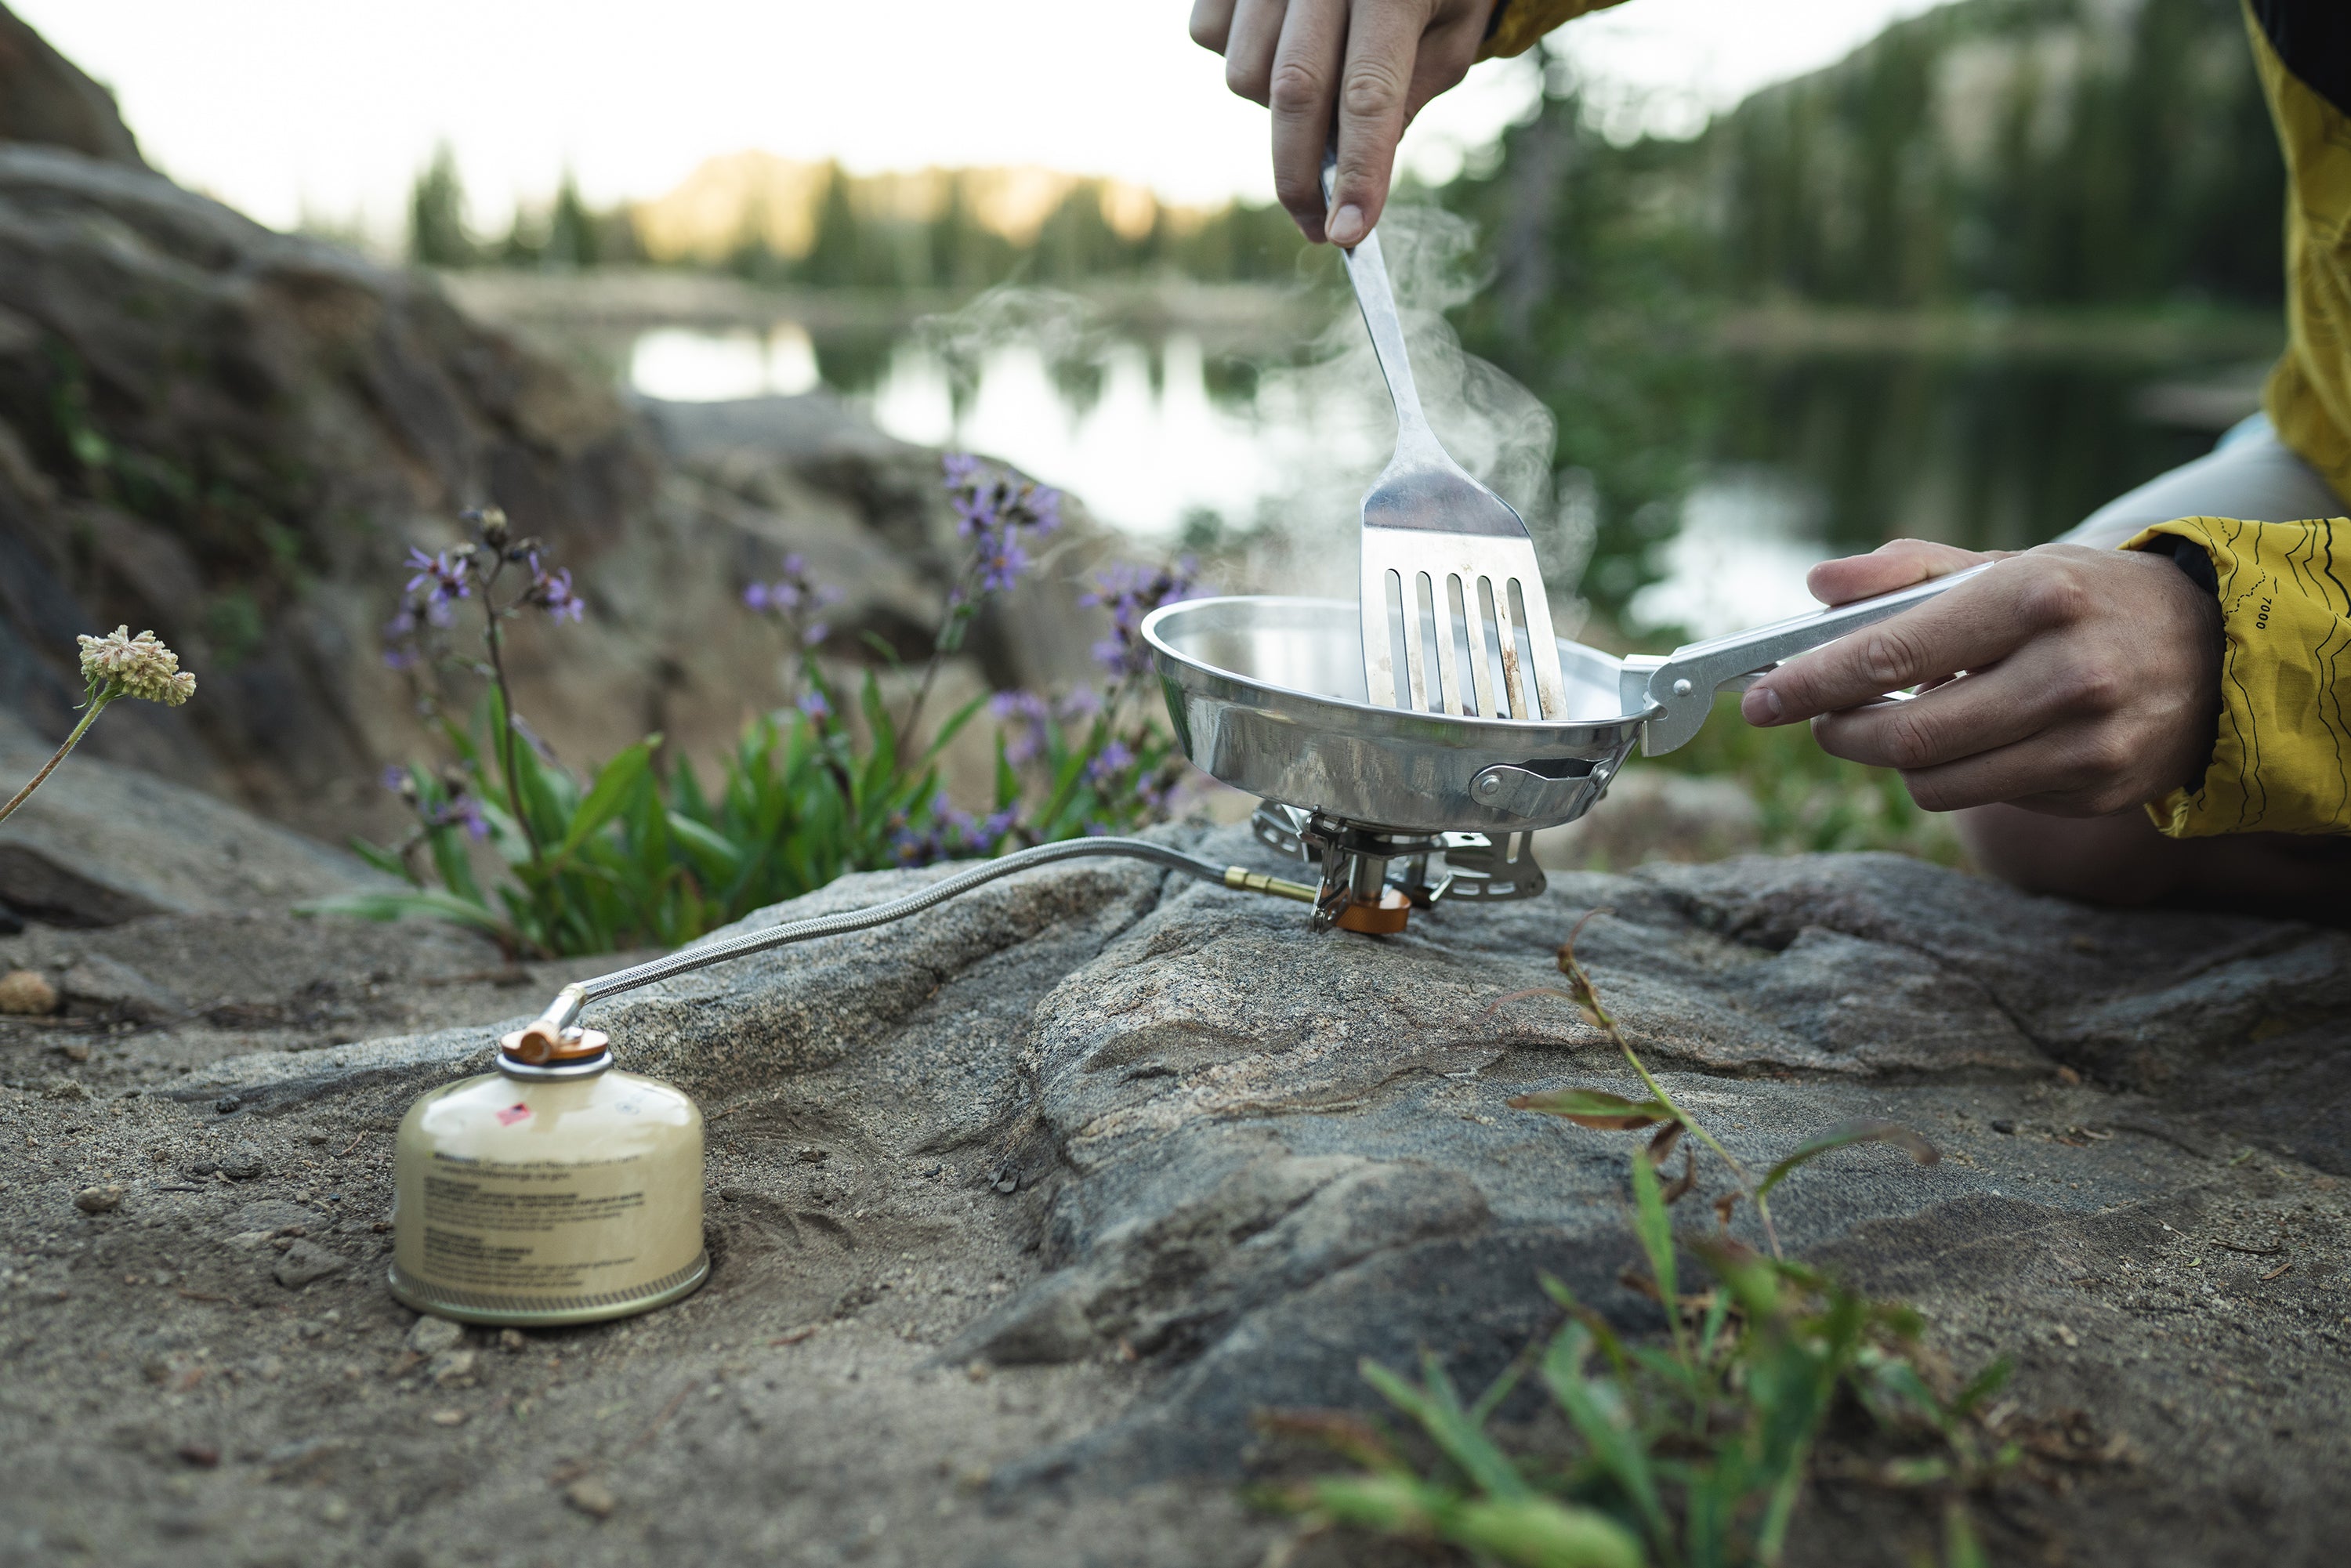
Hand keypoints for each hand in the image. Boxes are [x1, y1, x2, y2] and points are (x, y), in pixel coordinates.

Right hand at [1188, 0, 1499, 245]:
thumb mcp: (1452, 27)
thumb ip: (1409, 93)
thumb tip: (1354, 171)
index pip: (1370, 95)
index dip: (1359, 173)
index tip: (1348, 235)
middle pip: (1294, 92)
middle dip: (1300, 176)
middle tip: (1316, 225)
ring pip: (1244, 73)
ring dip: (1274, 108)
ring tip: (1314, 87)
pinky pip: (1209, 36)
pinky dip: (1240, 56)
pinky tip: (1278, 41)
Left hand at [1738, 538, 2223, 816]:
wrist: (2218, 654)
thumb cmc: (2085, 602)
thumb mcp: (2008, 564)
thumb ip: (1908, 571)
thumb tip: (1817, 587)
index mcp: (2035, 598)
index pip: (1893, 655)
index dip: (1812, 683)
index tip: (1758, 699)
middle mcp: (2065, 673)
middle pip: (1905, 737)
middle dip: (1841, 733)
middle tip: (1821, 719)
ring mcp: (2086, 741)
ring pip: (1936, 781)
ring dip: (1895, 759)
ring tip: (1901, 722)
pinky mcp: (2095, 790)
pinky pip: (1985, 798)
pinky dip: (1959, 773)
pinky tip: (1981, 738)